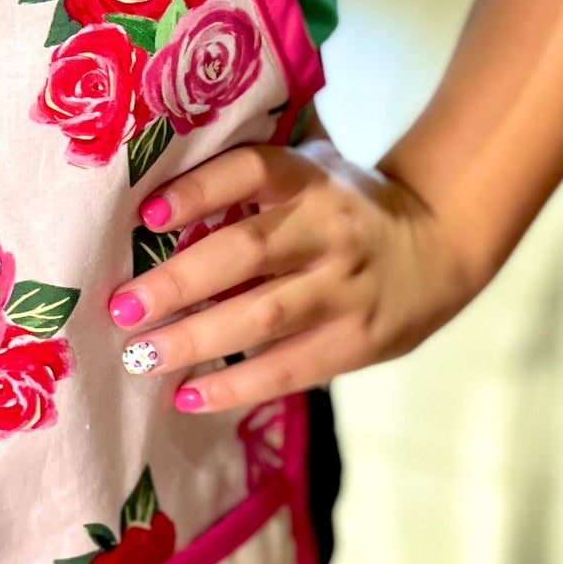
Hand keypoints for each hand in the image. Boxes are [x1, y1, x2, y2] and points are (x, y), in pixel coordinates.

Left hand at [105, 137, 476, 413]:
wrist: (441, 244)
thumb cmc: (346, 203)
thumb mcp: (314, 169)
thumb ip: (255, 175)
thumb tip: (155, 180)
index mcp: (313, 177)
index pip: (254, 171)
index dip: (201, 189)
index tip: (148, 214)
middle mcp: (330, 229)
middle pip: (247, 252)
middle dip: (178, 283)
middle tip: (121, 306)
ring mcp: (346, 289)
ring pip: (263, 317)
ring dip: (196, 340)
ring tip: (139, 356)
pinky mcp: (357, 342)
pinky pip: (289, 368)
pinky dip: (235, 386)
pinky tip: (187, 394)